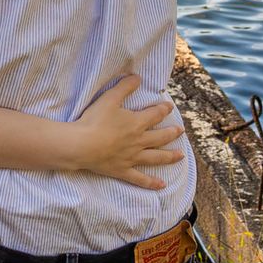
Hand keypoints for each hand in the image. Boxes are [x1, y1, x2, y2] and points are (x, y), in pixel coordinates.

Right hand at [70, 74, 185, 188]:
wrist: (81, 145)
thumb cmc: (94, 121)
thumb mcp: (109, 98)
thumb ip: (124, 87)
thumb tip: (137, 77)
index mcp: (137, 123)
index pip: (155, 114)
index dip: (163, 109)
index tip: (169, 107)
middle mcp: (139, 141)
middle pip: (160, 137)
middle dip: (172, 132)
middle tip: (180, 131)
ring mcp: (132, 158)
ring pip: (156, 157)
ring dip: (170, 156)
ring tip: (181, 156)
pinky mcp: (123, 170)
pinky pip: (140, 179)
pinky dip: (151, 183)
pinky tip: (162, 186)